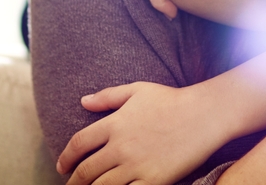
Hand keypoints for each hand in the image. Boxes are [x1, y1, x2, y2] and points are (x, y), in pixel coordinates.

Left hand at [56, 82, 226, 184]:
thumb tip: (82, 101)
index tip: (61, 166)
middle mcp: (121, 147)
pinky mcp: (153, 181)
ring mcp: (137, 166)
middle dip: (73, 182)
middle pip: (86, 171)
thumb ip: (107, 97)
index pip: (78, 144)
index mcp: (114, 124)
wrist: (203, 115)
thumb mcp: (136, 90)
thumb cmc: (170, 100)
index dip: (66, 158)